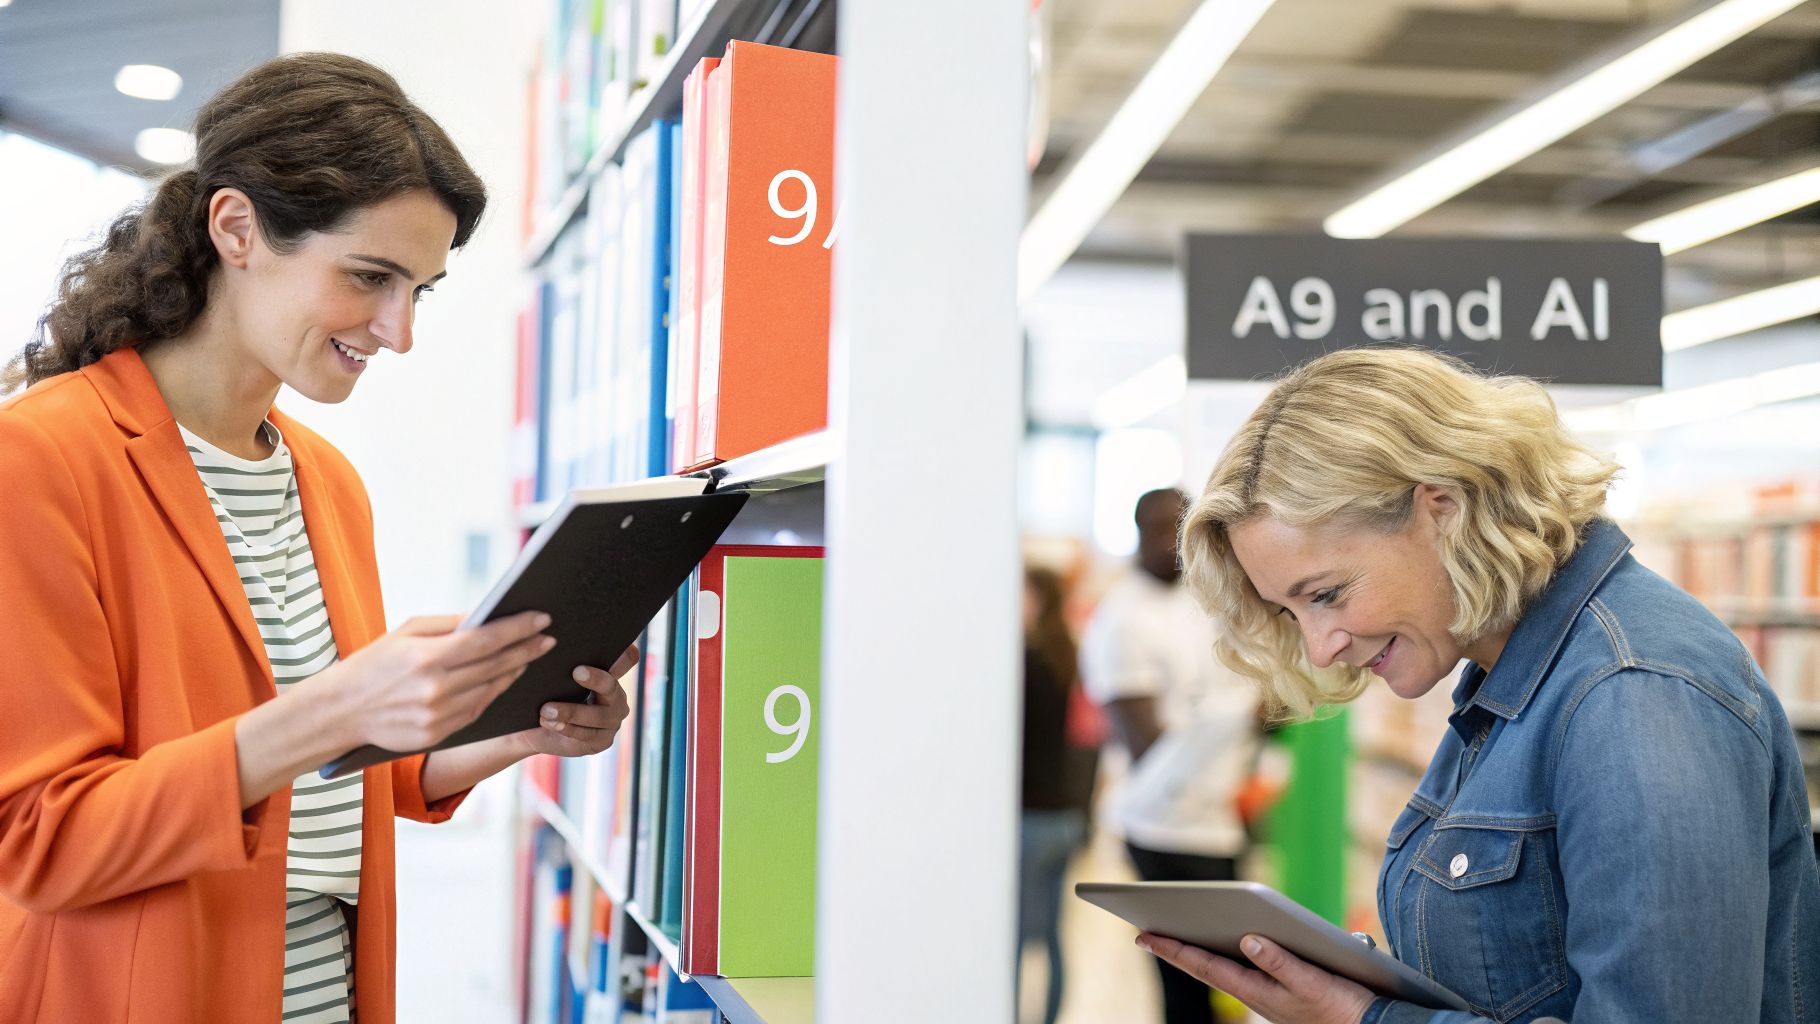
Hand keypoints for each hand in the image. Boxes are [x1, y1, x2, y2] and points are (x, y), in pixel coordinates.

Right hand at [323, 611, 556, 753]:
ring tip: (529, 655)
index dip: (518, 628)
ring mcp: (437, 716)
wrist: (339, 712)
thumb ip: (448, 625)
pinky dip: (494, 692)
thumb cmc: (373, 663)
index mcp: (426, 658)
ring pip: (491, 690)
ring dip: (514, 671)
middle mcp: (435, 690)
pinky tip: (505, 678)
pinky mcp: (437, 735)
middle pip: (495, 666)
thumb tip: (487, 615)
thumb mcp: (405, 633)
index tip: (542, 619)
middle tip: (547, 637)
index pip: (486, 640)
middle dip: (526, 649)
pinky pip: (477, 710)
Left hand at [510, 644, 637, 757]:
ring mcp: (612, 720)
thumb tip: (553, 639)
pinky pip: (586, 734)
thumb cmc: (550, 694)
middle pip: (612, 685)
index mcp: (611, 674)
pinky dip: (566, 727)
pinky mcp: (603, 740)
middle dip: (595, 679)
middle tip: (576, 672)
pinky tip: (548, 722)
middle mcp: (617, 696)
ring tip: (546, 709)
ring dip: (571, 711)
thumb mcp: (558, 677)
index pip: (627, 660)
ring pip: (597, 715)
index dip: (625, 654)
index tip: (622, 646)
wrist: (537, 728)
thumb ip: (567, 663)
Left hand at [1137, 932, 1374, 1023]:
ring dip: (1197, 952)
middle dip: (1177, 948)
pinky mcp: (1280, 990)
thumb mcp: (1312, 983)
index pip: (1205, 966)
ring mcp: (1266, 993)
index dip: (1174, 950)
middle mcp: (1255, 992)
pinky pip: (1242, 969)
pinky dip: (1224, 955)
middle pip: (1207, 966)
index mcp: (1257, 991)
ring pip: (1222, 968)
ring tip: (1173, 936)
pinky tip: (1221, 944)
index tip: (1144, 936)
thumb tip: (1248, 939)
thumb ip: (1281, 962)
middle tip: (1145, 933)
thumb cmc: (1342, 1007)